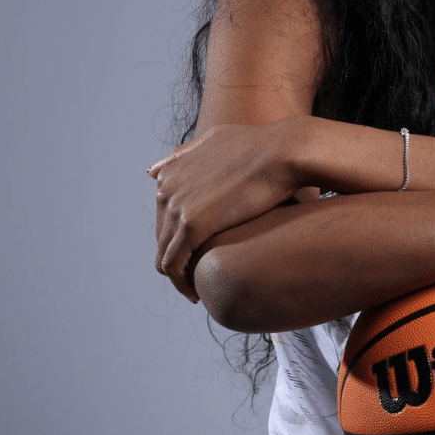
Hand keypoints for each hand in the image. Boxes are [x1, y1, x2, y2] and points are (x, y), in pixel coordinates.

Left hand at [151, 119, 308, 301]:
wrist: (283, 151)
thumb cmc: (261, 147)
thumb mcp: (215, 139)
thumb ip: (183, 155)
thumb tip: (152, 171)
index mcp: (170, 173)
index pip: (164, 218)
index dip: (179, 239)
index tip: (198, 254)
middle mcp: (166, 188)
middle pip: (162, 237)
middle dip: (178, 259)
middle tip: (198, 279)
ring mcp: (176, 206)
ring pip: (164, 255)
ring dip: (178, 277)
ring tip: (197, 292)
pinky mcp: (191, 225)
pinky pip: (174, 265)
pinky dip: (181, 283)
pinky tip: (197, 295)